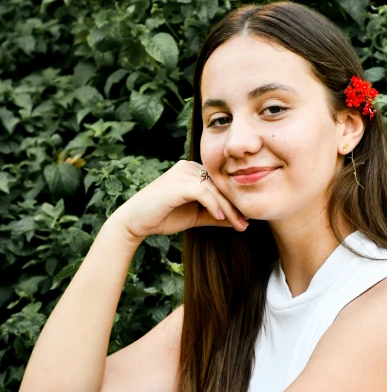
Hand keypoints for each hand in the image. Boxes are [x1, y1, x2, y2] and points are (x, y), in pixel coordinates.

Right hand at [108, 160, 249, 240]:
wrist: (135, 222)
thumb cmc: (163, 217)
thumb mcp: (196, 216)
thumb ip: (215, 215)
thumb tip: (239, 221)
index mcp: (192, 171)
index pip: (219, 184)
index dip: (234, 201)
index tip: (246, 219)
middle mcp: (187, 167)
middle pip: (219, 185)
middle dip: (234, 206)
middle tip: (246, 224)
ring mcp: (181, 173)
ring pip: (214, 189)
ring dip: (229, 208)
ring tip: (239, 224)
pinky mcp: (177, 183)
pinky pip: (203, 192)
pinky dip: (214, 205)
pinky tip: (221, 218)